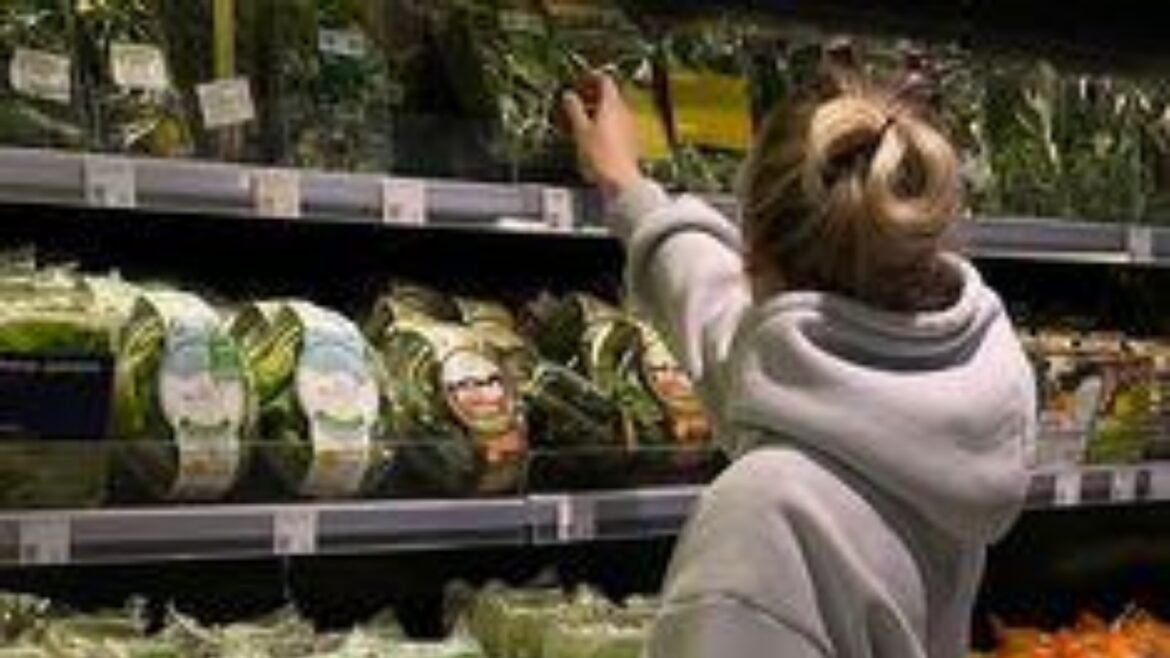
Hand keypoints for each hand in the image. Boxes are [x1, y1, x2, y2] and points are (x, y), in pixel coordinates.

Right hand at [562, 73, 643, 197]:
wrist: (621, 181)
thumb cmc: (600, 155)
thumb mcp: (580, 130)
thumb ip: (574, 110)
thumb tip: (569, 95)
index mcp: (612, 104)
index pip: (604, 80)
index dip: (591, 77)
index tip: (580, 81)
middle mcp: (624, 111)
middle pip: (611, 95)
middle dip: (594, 94)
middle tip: (579, 99)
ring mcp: (630, 126)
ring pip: (615, 110)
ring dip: (600, 109)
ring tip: (584, 117)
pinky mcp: (632, 140)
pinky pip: (618, 124)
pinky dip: (607, 123)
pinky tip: (596, 134)